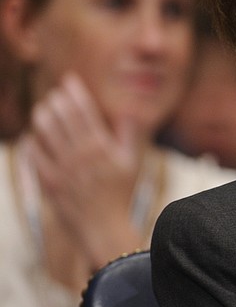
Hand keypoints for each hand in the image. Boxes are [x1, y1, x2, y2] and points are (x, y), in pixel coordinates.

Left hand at [28, 72, 143, 268]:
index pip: (85, 111)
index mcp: (102, 147)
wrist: (104, 226)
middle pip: (63, 118)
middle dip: (57, 100)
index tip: (70, 80)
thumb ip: (129, 134)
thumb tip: (130, 110)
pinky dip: (32, 142)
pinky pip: (35, 156)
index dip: (76, 92)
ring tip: (43, 109)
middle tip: (55, 93)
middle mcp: (81, 155)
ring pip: (46, 133)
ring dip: (42, 117)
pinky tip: (33, 136)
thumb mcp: (131, 162)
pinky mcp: (49, 182)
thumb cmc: (120, 193)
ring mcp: (63, 168)